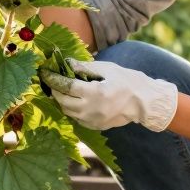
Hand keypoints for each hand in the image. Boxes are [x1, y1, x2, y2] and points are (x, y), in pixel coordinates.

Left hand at [49, 59, 177, 131]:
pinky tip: (74, 100)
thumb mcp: (107, 69)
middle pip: (62, 101)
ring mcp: (93, 121)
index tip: (45, 73)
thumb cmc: (127, 81)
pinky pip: (76, 118)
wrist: (144, 103)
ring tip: (61, 90)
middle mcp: (91, 110)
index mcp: (94, 93)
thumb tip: (67, 63)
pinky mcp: (95, 126)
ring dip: (61, 101)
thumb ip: (85, 67)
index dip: (53, 79)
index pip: (66, 86)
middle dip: (54, 91)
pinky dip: (72, 109)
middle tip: (52, 82)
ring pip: (67, 112)